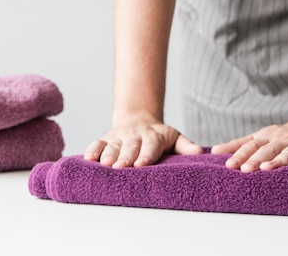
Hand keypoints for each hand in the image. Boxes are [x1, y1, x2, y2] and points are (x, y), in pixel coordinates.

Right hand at [84, 113, 202, 167]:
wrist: (138, 120)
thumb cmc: (159, 137)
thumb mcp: (175, 138)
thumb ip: (185, 146)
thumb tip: (199, 152)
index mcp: (153, 137)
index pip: (150, 147)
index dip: (146, 156)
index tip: (141, 165)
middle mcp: (135, 136)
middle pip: (130, 148)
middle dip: (125, 157)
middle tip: (120, 167)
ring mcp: (119, 137)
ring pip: (112, 146)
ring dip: (107, 155)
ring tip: (104, 164)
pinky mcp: (106, 138)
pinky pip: (97, 143)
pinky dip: (92, 150)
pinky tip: (87, 158)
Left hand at [211, 116, 287, 171]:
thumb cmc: (285, 134)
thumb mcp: (261, 136)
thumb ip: (239, 144)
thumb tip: (213, 151)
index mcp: (267, 137)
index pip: (252, 145)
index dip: (241, 154)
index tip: (229, 165)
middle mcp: (282, 139)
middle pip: (267, 149)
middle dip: (256, 159)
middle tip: (244, 170)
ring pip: (287, 151)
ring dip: (276, 160)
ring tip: (265, 168)